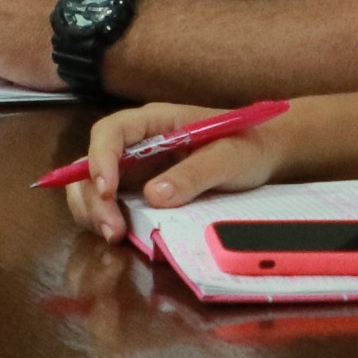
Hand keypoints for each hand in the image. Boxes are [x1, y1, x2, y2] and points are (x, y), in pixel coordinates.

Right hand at [58, 97, 290, 244]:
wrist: (265, 155)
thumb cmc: (248, 146)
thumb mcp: (228, 158)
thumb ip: (194, 173)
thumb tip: (154, 196)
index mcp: (156, 121)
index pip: (112, 131)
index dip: (101, 158)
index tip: (108, 190)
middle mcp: (137, 143)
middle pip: (93, 162)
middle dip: (93, 196)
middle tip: (112, 228)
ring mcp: (136, 168)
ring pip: (94, 185)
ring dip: (94, 211)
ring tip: (114, 235)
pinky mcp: (140, 191)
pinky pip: (111, 203)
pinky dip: (106, 218)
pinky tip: (120, 235)